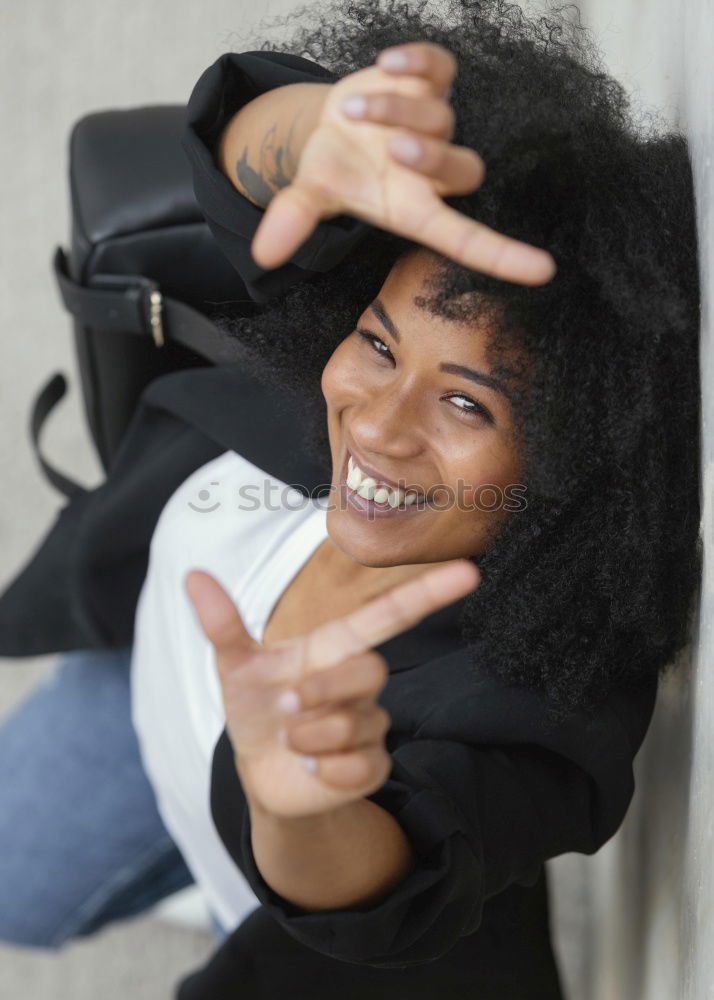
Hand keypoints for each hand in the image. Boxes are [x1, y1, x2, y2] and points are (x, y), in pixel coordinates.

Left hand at [184, 559, 478, 818]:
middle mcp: (360, 684)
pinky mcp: (371, 768)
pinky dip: (324, 769)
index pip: (390, 616)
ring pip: (357, 723)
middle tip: (288, 706)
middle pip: (371, 670)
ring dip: (311, 735)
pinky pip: (360, 765)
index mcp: (336, 649)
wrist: (262, 773)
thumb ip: (223, 624)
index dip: (428, 593)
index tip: (469, 571)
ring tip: (290, 740)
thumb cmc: (257, 708)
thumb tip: (193, 576)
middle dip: (324, 689)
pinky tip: (310, 767)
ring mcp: (370, 725)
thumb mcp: (236, 668)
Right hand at [252, 41, 554, 284]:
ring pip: (441, 116)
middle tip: (392, 147)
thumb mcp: (311, 194)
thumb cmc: (334, 171)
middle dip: (431, 156)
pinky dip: (418, 63)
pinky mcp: (432, 82)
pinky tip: (388, 63)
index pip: (468, 239)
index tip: (545, 272)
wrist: (334, 126)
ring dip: (396, 109)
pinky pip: (441, 68)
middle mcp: (436, 171)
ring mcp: (439, 123)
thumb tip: (263, 254)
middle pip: (464, 170)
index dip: (504, 257)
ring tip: (353, 107)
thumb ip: (295, 220)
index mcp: (416, 210)